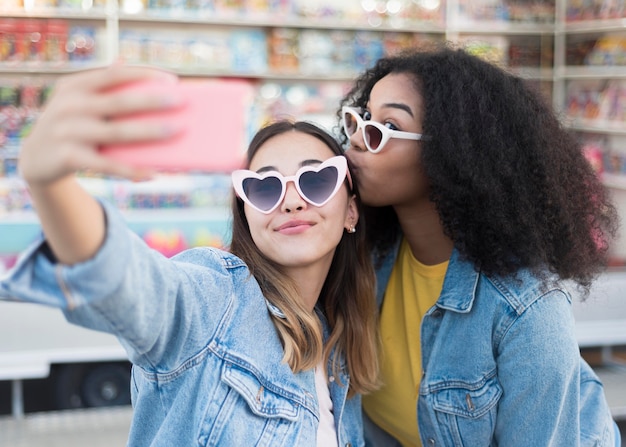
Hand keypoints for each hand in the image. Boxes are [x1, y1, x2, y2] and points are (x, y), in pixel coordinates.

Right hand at [19, 64, 182, 185]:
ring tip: (178, 131)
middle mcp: (69, 105)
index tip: (173, 80)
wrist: (36, 158)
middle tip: (182, 102)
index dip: (144, 75)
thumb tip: (127, 63)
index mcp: (74, 86)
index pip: (113, 74)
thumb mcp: (79, 102)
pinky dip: (132, 170)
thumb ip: (102, 87)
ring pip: (118, 132)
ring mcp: (67, 131)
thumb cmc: (72, 125)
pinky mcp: (68, 158)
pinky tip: (154, 173)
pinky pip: (108, 165)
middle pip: (120, 102)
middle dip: (154, 101)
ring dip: (151, 132)